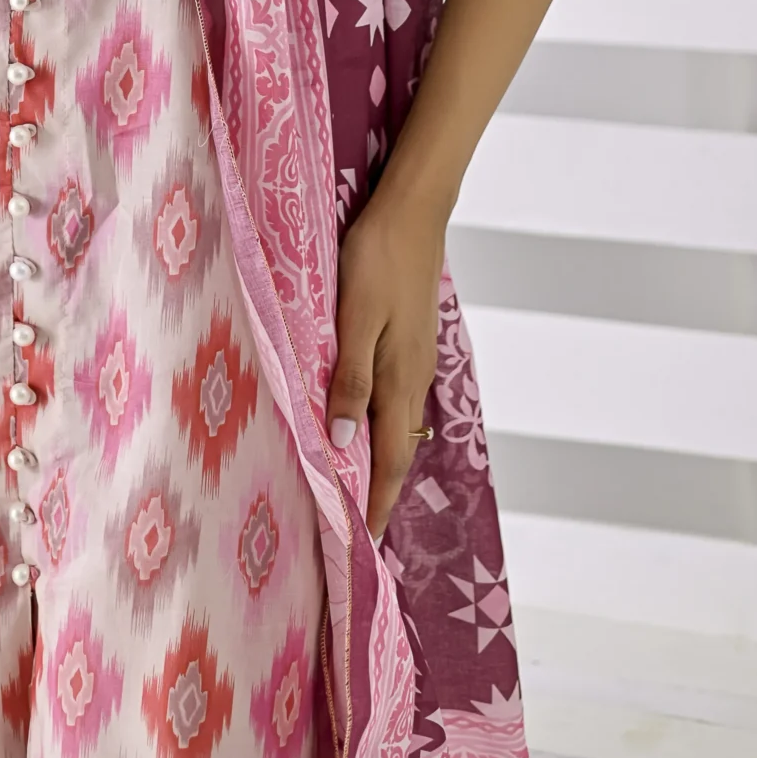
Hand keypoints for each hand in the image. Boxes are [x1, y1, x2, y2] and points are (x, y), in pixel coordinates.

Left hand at [323, 183, 446, 542]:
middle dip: (380, 491)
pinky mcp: (411, 339)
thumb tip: (341, 443)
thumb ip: (349, 378)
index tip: (364, 545)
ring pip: (399, 424)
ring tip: (360, 488)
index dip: (377, 503)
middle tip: (358, 530)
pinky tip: (367, 422)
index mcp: (398, 379)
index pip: (388, 459)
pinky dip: (383, 424)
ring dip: (382, 459)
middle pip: (397, 448)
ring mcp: (415, 358)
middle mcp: (412, 377)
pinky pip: (398, 398)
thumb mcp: (355, 318)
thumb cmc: (377, 259)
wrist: (413, 212)